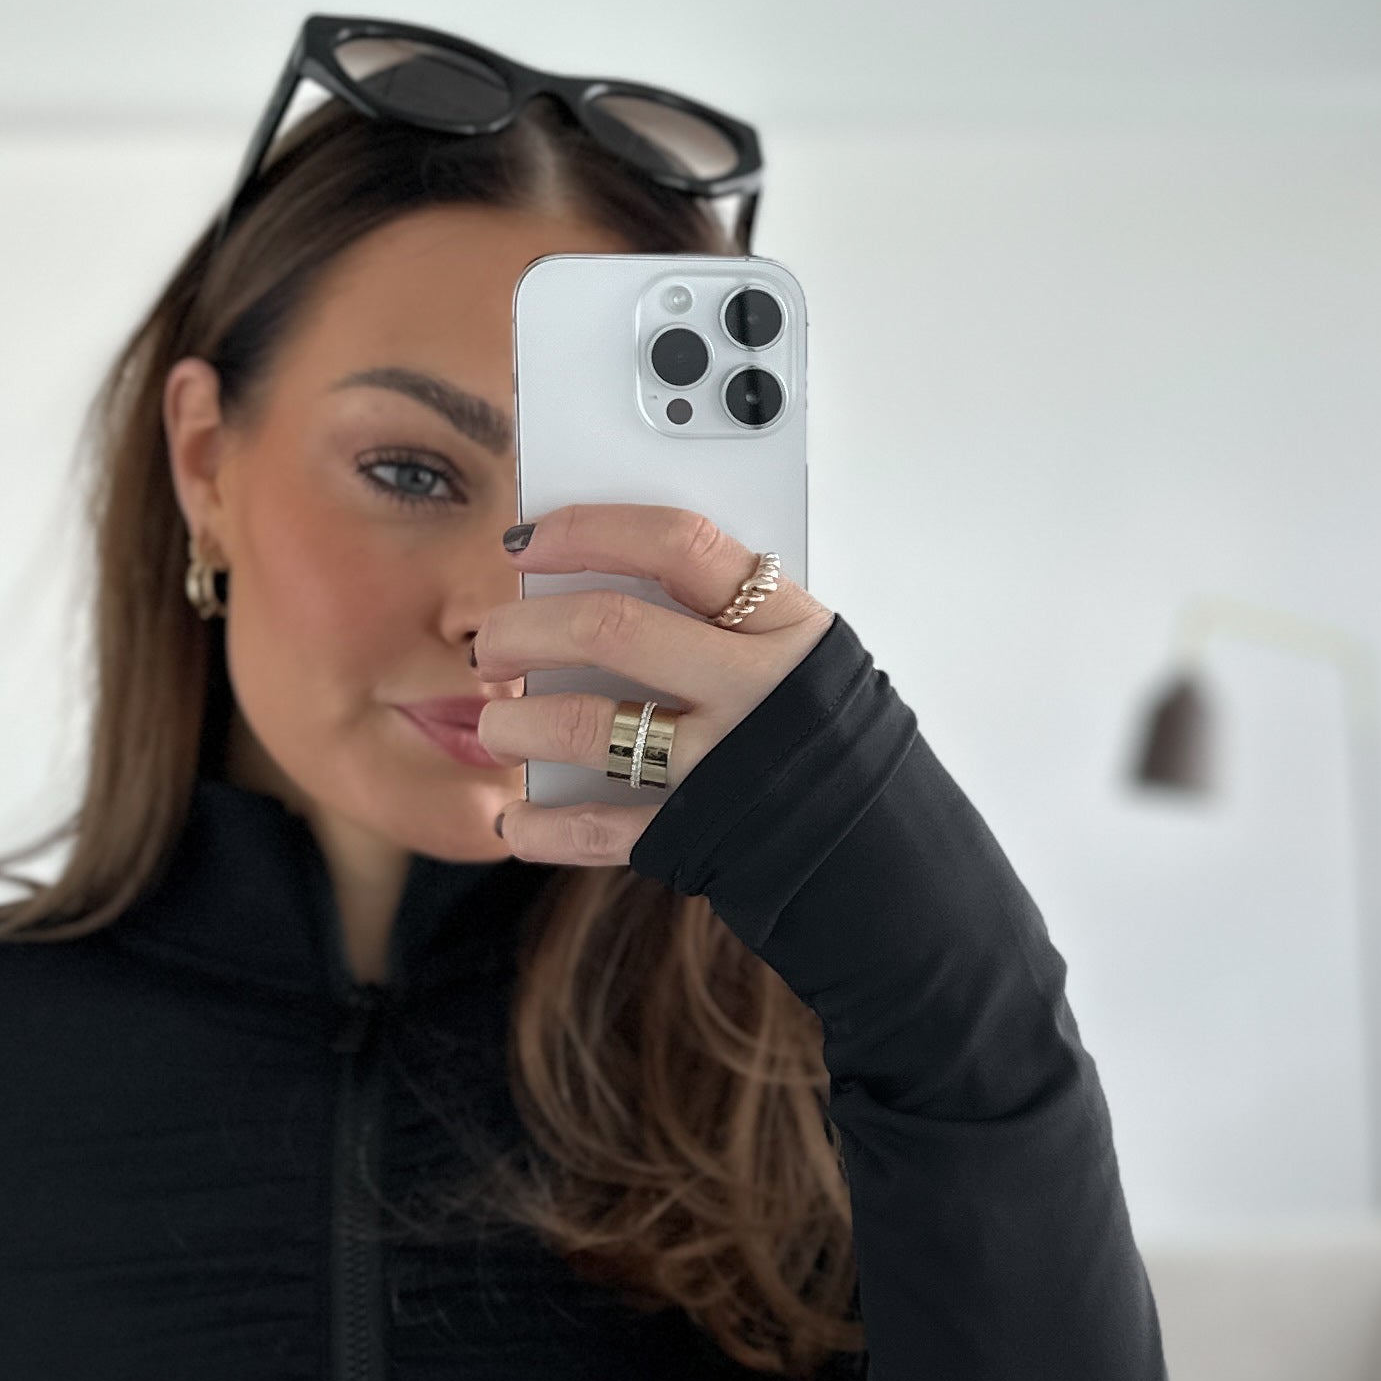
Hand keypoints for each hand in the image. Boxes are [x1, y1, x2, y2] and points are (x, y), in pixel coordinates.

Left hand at [471, 506, 832, 864]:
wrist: (887, 849)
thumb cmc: (822, 731)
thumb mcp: (795, 652)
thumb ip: (719, 616)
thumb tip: (586, 585)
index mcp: (785, 623)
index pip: (677, 544)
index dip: (588, 530)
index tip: (525, 540)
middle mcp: (757, 688)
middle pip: (612, 629)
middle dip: (525, 631)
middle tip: (493, 644)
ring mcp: (729, 765)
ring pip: (590, 728)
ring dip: (518, 726)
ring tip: (495, 728)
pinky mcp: (704, 835)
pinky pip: (601, 830)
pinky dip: (544, 827)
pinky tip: (516, 818)